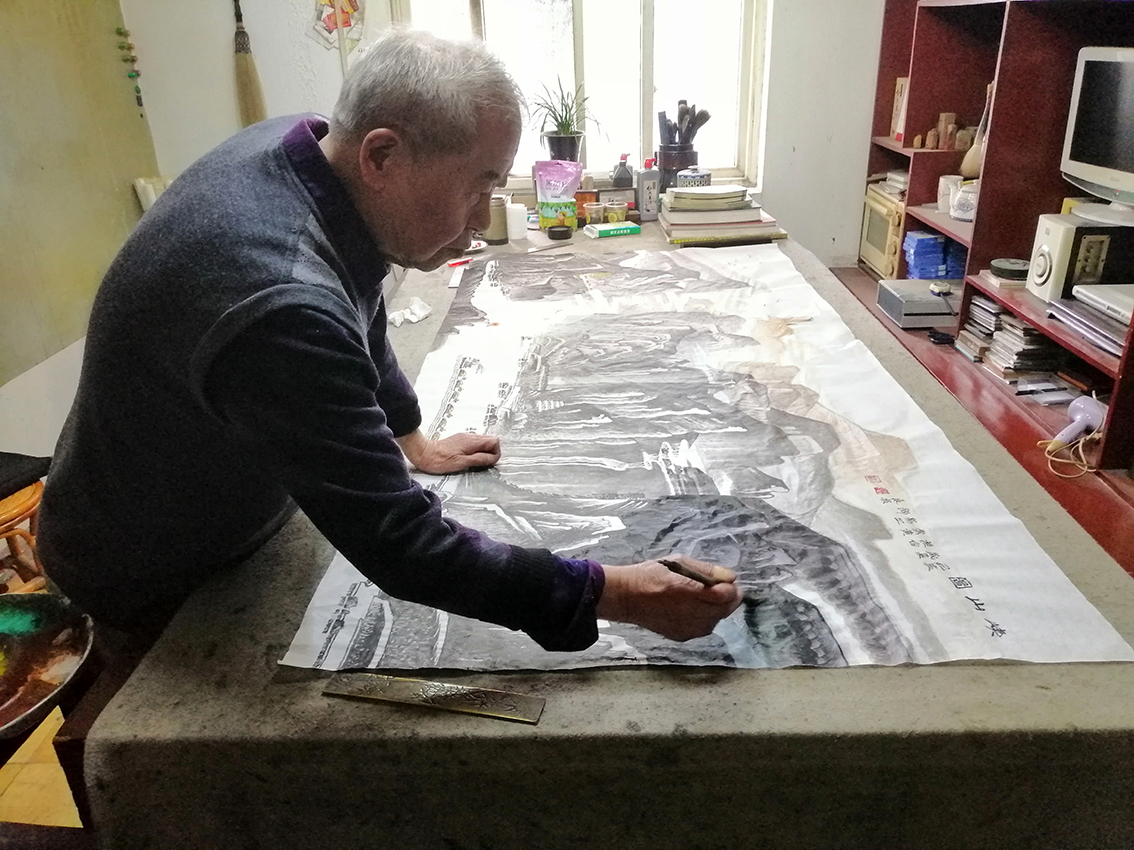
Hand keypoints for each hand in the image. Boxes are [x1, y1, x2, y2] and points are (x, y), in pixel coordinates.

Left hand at [395, 429, 500, 473]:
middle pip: (490, 441)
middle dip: (490, 453)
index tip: (488, 462)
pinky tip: (467, 459)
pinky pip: (474, 444)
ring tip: (473, 463)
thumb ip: (479, 459)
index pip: (495, 441)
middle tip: (481, 463)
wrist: (423, 453)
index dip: (495, 453)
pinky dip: (475, 452)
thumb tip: (493, 458)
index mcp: (472, 441)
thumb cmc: (440, 460)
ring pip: (482, 443)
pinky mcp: (459, 441)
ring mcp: (464, 438)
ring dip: (483, 453)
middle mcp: (470, 436)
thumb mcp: (462, 463)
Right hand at [595, 556, 742, 640]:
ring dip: (715, 609)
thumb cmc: (651, 574)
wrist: (627, 597)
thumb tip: (730, 577)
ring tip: (699, 598)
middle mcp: (693, 613)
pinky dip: (703, 618)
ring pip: (717, 620)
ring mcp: (688, 628)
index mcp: (691, 591)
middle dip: (726, 598)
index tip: (724, 581)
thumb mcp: (678, 561)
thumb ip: (706, 570)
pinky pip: (704, 628)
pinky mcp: (683, 637)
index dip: (731, 587)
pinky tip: (690, 609)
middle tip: (715, 588)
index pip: (728, 595)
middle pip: (727, 610)